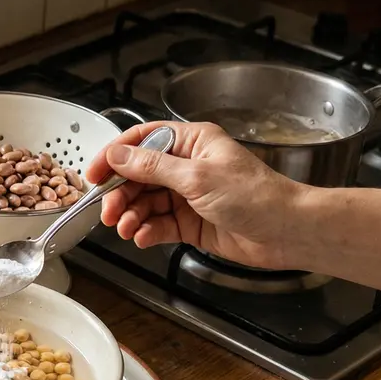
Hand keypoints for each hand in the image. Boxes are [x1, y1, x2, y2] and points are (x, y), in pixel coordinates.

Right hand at [84, 121, 308, 269]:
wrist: (286, 232)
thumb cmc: (256, 196)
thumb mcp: (197, 176)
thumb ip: (152, 167)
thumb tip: (117, 155)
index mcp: (192, 143)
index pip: (142, 142)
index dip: (114, 156)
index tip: (93, 173)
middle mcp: (188, 166)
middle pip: (138, 176)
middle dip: (120, 194)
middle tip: (107, 212)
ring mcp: (188, 195)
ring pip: (145, 203)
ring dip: (131, 216)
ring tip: (126, 229)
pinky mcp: (190, 222)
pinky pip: (158, 224)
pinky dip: (147, 231)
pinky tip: (143, 237)